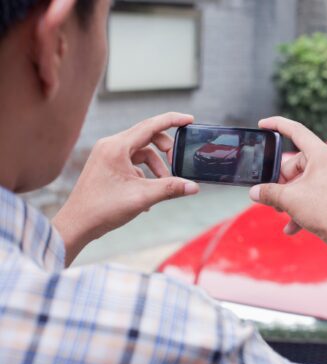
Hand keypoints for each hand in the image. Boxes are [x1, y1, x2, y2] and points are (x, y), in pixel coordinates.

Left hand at [53, 112, 199, 264]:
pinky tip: (147, 195)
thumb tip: (193, 186)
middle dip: (165, 150)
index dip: (172, 120)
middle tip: (177, 165)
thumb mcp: (142, 197)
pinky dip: (144, 174)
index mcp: (117, 147)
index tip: (189, 119)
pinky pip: (132, 163)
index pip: (150, 125)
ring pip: (141, 152)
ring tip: (162, 185)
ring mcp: (106, 156)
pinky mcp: (106, 166)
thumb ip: (170, 188)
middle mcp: (110, 146)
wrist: (76, 224)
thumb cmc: (102, 209)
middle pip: (147, 137)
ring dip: (156, 166)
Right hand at [249, 117, 326, 249]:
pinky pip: (316, 194)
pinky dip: (303, 207)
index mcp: (322, 155)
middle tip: (272, 197)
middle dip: (282, 181)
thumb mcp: (289, 200)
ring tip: (282, 213)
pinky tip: (292, 226)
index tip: (263, 124)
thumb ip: (268, 193)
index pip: (296, 131)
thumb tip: (255, 193)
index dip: (277, 124)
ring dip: (291, 197)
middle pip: (297, 164)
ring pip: (305, 181)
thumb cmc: (326, 213)